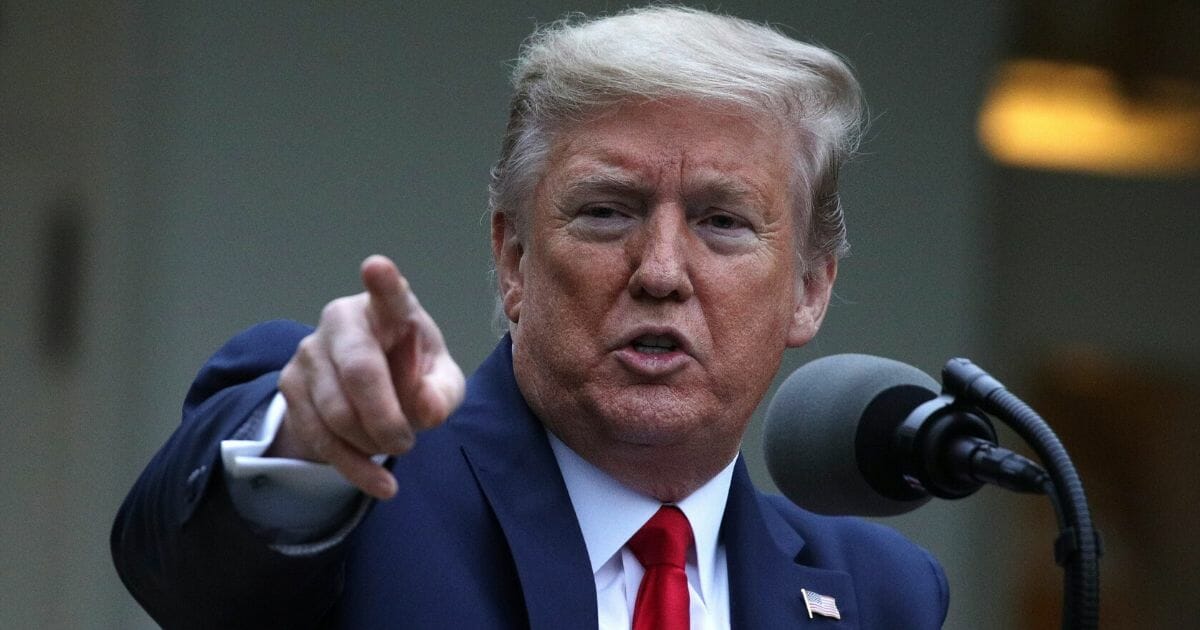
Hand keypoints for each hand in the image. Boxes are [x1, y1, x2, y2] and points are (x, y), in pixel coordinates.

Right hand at [269, 255, 464, 498]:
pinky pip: (318, 437)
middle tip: (408, 444)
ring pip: (336, 413)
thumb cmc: (414, 374)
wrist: (368, 389)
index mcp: (388, 309)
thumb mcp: (442, 384)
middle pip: (359, 372)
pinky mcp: (289, 385)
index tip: (377, 266)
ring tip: (394, 448)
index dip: (383, 283)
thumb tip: (427, 413)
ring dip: (371, 445)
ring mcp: (309, 351)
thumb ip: (441, 394)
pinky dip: (352, 467)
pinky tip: (379, 483)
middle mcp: (341, 320)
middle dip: (386, 419)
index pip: (387, 294)